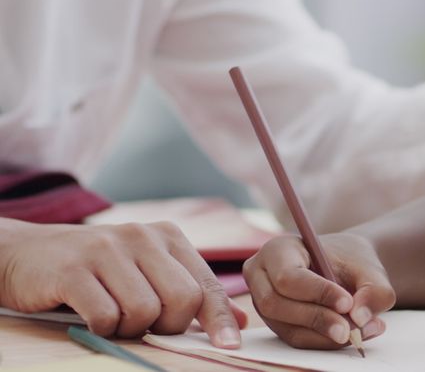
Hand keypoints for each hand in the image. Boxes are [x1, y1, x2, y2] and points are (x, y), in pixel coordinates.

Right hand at [0, 220, 246, 346]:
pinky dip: (102, 328)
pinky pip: (106, 316)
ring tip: (113, 316)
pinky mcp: (74, 269)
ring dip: (130, 329)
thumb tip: (240, 321)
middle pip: (182, 299)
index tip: (231, 346)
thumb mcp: (147, 270)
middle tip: (144, 325)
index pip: (205, 284)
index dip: (220, 319)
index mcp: (168, 237)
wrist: (26, 252)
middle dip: (167, 326)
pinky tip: (91, 316)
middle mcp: (142, 236)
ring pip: (145, 311)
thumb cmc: (97, 269)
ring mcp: (107, 249)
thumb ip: (190, 291)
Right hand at [243, 233, 395, 348]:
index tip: (347, 303)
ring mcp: (264, 303)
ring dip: (323, 335)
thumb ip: (373, 290)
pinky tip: (349, 335)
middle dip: (317, 319)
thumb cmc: (352, 261)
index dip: (316, 292)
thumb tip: (360, 318)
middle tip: (352, 328)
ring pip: (287, 328)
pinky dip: (323, 341)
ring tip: (359, 332)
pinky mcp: (276, 323)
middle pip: (277, 304)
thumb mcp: (370, 269)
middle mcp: (262, 276)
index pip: (287, 275)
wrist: (348, 267)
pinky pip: (295, 339)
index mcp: (278, 250)